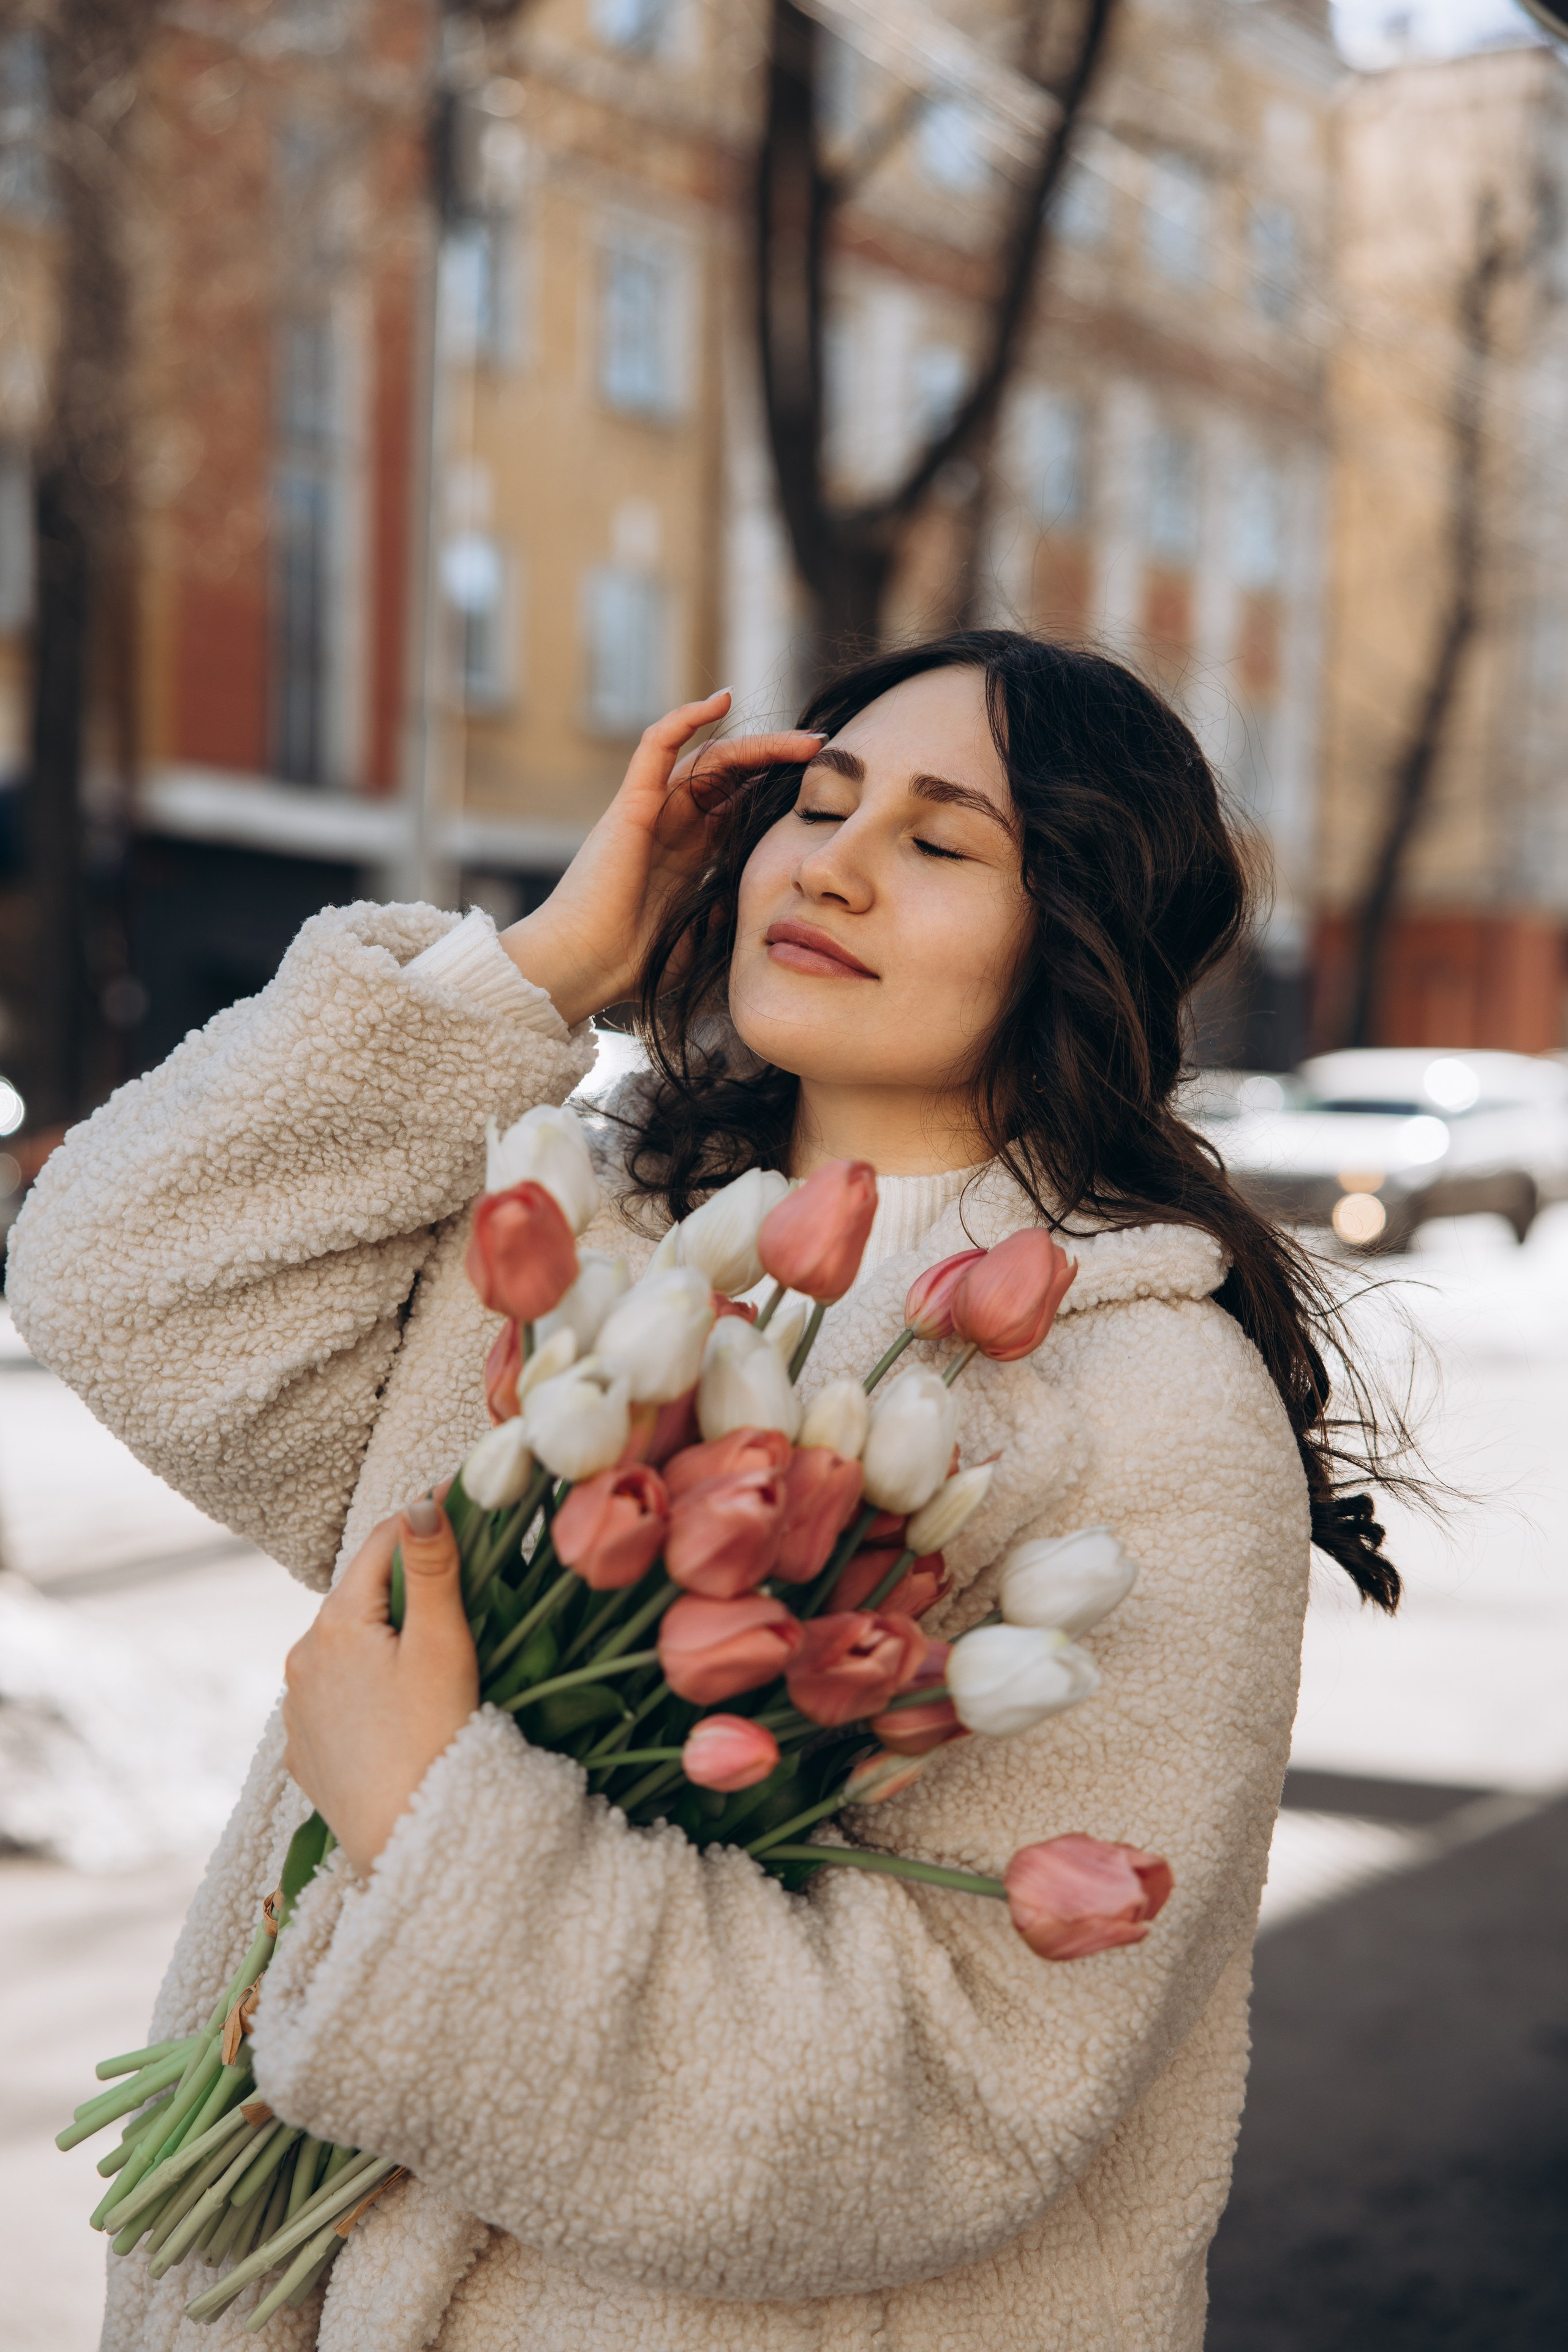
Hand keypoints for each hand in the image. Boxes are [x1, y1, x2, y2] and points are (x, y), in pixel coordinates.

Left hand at [282, 1498, 477, 1876]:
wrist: (404, 1841)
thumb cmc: (432, 1738)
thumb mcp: (441, 1645)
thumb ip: (431, 1569)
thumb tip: (420, 1501)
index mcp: (335, 1622)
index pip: (382, 1543)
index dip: (425, 1519)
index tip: (463, 1506)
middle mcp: (301, 1657)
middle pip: (361, 1595)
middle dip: (404, 1585)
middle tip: (459, 1587)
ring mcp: (296, 1707)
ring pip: (345, 1646)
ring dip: (381, 1636)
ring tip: (429, 1655)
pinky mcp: (303, 1750)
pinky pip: (335, 1696)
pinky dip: (365, 1687)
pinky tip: (398, 1708)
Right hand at [499, 690, 824, 1027]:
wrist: (585, 967)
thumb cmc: (633, 965)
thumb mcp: (699, 938)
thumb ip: (726, 913)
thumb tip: (758, 900)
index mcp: (689, 857)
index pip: (740, 806)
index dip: (777, 791)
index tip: (822, 787)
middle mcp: (672, 827)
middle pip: (731, 776)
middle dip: (777, 761)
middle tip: (822, 750)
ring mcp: (652, 812)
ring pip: (708, 758)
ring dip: (756, 744)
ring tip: (804, 740)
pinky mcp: (632, 804)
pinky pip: (657, 746)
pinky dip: (685, 719)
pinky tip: (721, 700)